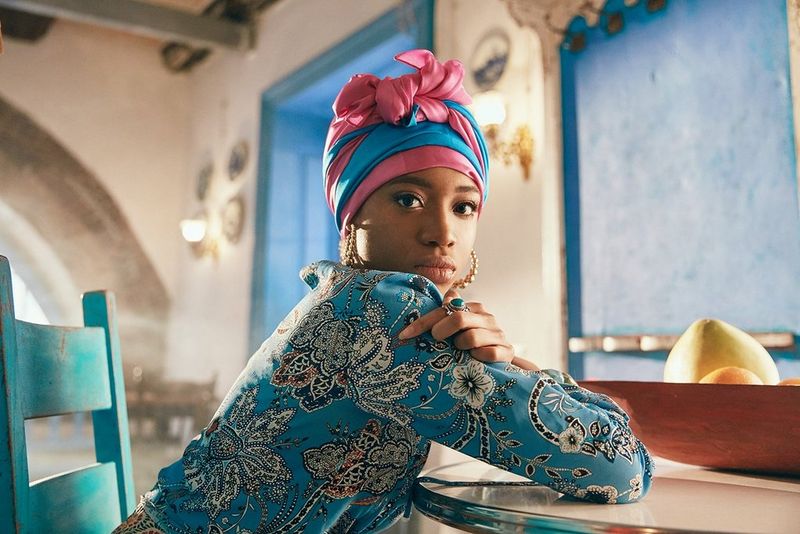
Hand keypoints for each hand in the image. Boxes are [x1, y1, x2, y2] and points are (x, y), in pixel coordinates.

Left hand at [398, 289, 538, 370]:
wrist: (503, 360)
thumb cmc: (475, 343)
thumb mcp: (459, 329)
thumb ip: (448, 313)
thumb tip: (446, 294)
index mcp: (474, 308)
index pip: (445, 309)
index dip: (422, 322)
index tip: (404, 335)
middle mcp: (487, 318)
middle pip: (458, 318)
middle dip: (441, 331)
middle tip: (436, 340)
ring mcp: (498, 334)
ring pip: (471, 337)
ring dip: (460, 347)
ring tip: (461, 351)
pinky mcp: (507, 351)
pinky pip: (488, 353)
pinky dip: (478, 357)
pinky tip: (475, 360)